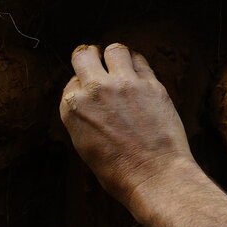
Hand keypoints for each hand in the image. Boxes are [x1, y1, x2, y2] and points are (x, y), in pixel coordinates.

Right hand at [59, 43, 196, 207]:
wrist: (154, 177)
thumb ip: (83, 118)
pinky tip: (139, 75)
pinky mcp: (151, 84)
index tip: (90, 91)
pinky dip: (137, 65)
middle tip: (99, 64)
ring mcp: (124, 84)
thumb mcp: (85, 147)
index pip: (71, 82)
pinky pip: (140, 61)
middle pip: (84, 55)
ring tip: (121, 67)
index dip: (81, 85)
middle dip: (90, 58)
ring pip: (115, 50)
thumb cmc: (119, 172)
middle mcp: (94, 90)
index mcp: (73, 108)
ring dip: (116, 57)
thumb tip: (89, 102)